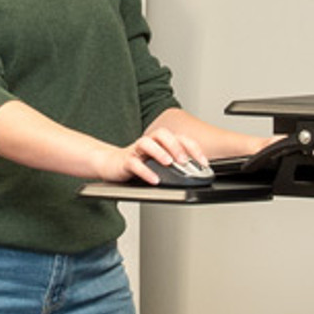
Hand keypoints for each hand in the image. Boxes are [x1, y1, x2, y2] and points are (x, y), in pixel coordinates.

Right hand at [92, 126, 206, 183]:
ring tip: (168, 163)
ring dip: (159, 152)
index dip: (193, 148)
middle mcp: (149, 142)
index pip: (179, 138)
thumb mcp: (159, 162)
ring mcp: (136, 150)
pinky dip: (145, 171)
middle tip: (184, 159)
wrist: (110, 164)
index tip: (203, 162)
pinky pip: (134, 163)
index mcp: (160, 141)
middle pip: (162, 134)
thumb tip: (195, 173)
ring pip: (146, 143)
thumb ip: (174, 164)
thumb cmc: (138, 164)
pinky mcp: (125, 161)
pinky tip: (154, 179)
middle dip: (175, 146)